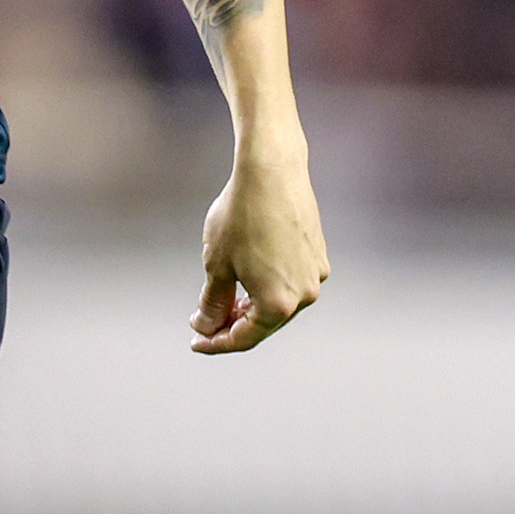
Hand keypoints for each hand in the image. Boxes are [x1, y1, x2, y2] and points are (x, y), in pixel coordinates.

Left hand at [192, 144, 328, 353]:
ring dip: (252, 307)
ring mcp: (316, 274)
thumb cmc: (241, 216)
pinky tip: (249, 275)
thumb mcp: (217, 264)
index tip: (196, 340)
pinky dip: (270, 286)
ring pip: (281, 303)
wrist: (272, 171)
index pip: (244, 338)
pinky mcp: (318, 254)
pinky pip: (292, 282)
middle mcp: (305, 295)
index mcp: (279, 304)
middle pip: (265, 324)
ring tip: (226, 298)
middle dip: (234, 325)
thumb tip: (207, 326)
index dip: (216, 342)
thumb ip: (213, 302)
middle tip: (205, 319)